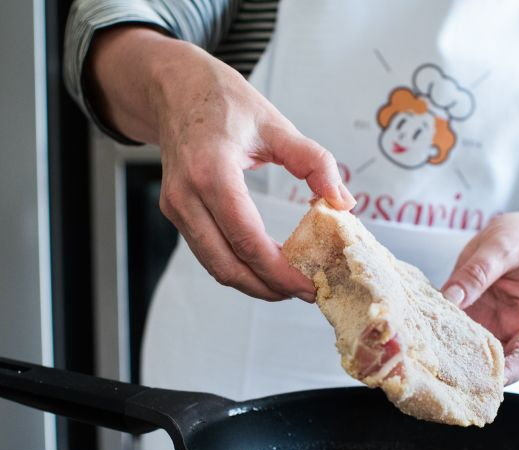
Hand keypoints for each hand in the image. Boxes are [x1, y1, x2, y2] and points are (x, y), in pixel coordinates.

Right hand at [88, 27, 353, 300]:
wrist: (175, 89)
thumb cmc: (224, 102)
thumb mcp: (277, 124)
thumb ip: (315, 163)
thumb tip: (342, 203)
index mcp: (211, 172)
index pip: (247, 239)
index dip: (280, 271)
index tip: (310, 284)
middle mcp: (186, 196)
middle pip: (228, 266)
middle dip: (269, 288)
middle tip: (305, 291)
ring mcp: (176, 208)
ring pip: (216, 267)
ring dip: (253, 284)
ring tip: (290, 285)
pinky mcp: (176, 214)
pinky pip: (209, 253)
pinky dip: (239, 267)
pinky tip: (267, 267)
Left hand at [441, 198, 518, 383]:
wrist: (518, 234)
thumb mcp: (502, 248)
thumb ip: (479, 272)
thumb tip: (452, 297)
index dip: (510, 372)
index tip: (488, 380)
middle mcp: (511, 329)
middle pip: (497, 365)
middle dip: (474, 375)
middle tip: (447, 378)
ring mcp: (489, 327)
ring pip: (471, 354)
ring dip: (452, 360)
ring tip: (428, 362)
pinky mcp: (469, 319)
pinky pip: (454, 334)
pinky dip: (439, 338)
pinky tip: (420, 339)